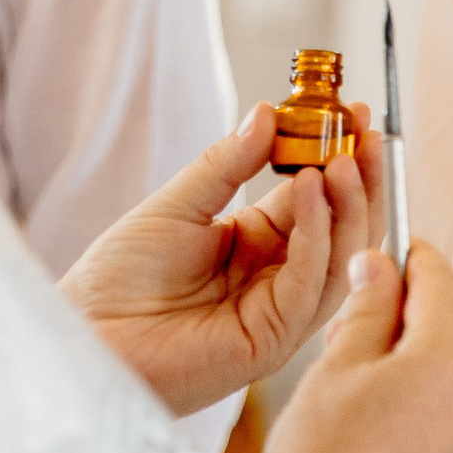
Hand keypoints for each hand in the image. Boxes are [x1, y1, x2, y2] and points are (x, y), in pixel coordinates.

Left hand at [61, 102, 380, 416]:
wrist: (87, 334)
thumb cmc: (118, 279)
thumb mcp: (176, 205)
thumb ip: (225, 164)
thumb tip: (267, 113)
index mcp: (256, 244)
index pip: (315, 197)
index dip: (336, 155)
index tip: (355, 113)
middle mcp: (276, 278)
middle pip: (340, 228)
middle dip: (359, 179)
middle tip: (365, 132)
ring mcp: (278, 311)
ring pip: (339, 259)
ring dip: (346, 205)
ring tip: (341, 156)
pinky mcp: (270, 339)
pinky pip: (308, 284)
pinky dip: (316, 236)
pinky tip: (307, 190)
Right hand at [267, 245, 452, 452]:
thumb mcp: (335, 371)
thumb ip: (368, 309)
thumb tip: (380, 267)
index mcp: (446, 359)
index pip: (441, 280)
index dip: (412, 261)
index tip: (391, 260)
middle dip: (422, 322)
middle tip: (371, 333)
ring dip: (435, 378)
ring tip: (376, 401)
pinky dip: (444, 432)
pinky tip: (395, 449)